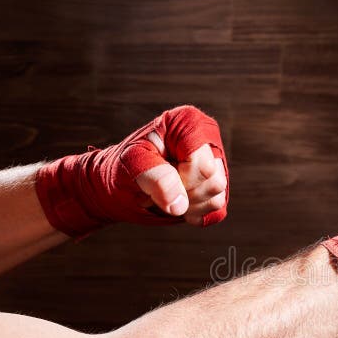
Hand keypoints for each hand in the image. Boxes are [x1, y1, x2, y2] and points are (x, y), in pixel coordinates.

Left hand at [35, 105, 228, 237]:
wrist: (119, 184)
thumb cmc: (123, 166)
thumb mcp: (131, 163)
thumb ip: (155, 177)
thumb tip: (179, 204)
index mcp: (191, 122)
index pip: (203, 164)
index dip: (181, 178)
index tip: (157, 174)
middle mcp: (208, 141)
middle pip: (215, 181)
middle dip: (183, 193)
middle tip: (157, 188)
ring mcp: (216, 166)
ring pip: (218, 197)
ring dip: (187, 206)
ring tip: (165, 196)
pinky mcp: (216, 189)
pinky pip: (218, 211)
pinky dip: (196, 215)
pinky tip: (178, 206)